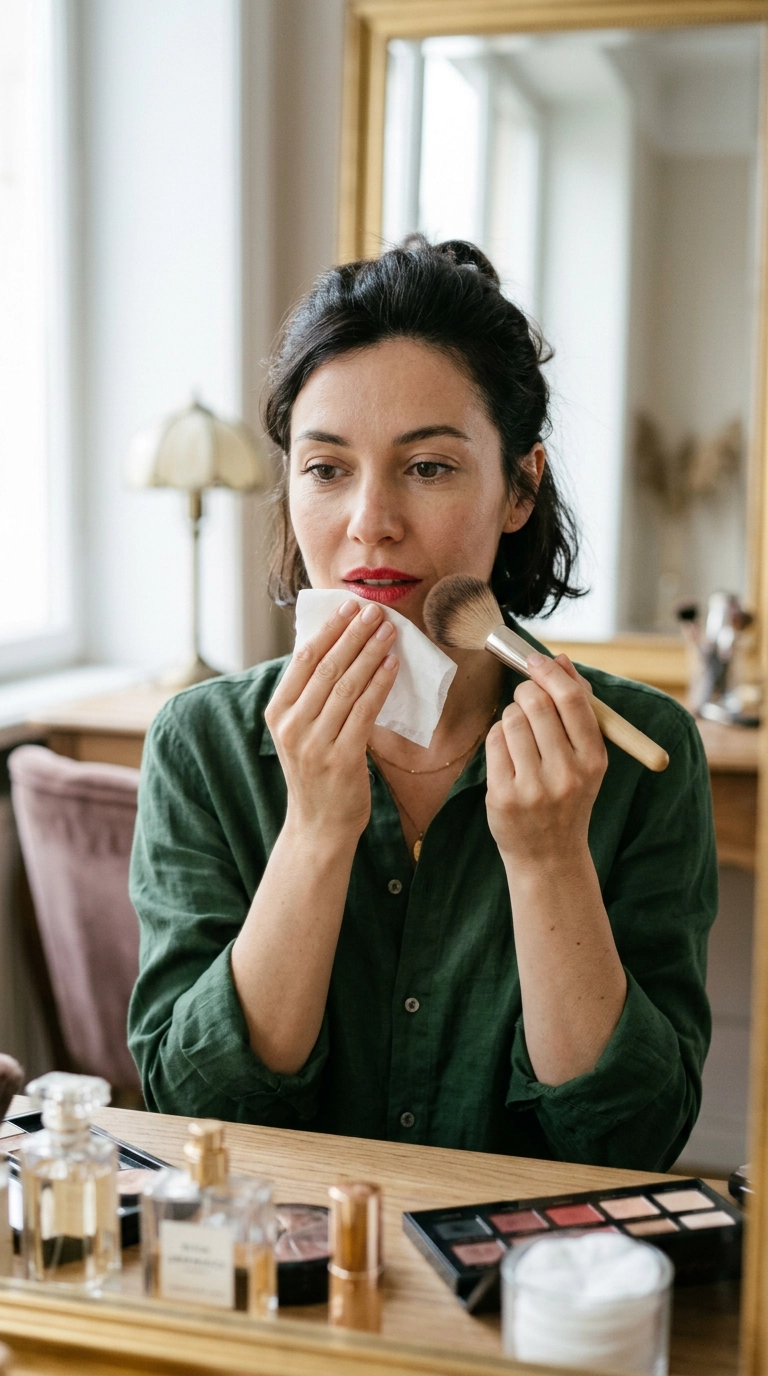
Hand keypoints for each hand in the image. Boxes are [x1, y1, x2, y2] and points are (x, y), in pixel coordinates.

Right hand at [265, 599, 398, 846]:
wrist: (319, 825)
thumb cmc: (315, 773)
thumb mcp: (300, 731)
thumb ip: (309, 695)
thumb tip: (332, 646)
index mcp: (277, 712)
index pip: (303, 659)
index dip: (328, 629)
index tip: (348, 606)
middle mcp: (291, 725)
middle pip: (326, 667)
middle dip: (353, 634)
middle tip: (375, 611)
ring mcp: (314, 743)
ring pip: (346, 685)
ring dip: (370, 653)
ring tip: (388, 631)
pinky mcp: (341, 758)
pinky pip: (364, 711)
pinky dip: (379, 684)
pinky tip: (392, 666)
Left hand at [485, 653, 606, 869]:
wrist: (550, 856)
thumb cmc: (569, 797)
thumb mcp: (585, 759)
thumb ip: (576, 709)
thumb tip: (561, 660)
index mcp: (594, 760)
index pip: (572, 701)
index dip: (550, 673)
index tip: (536, 660)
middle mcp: (567, 774)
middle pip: (536, 704)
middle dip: (526, 692)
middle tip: (525, 697)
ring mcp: (533, 788)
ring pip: (511, 721)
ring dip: (511, 716)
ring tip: (519, 733)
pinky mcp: (504, 797)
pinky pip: (493, 742)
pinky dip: (498, 737)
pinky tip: (508, 752)